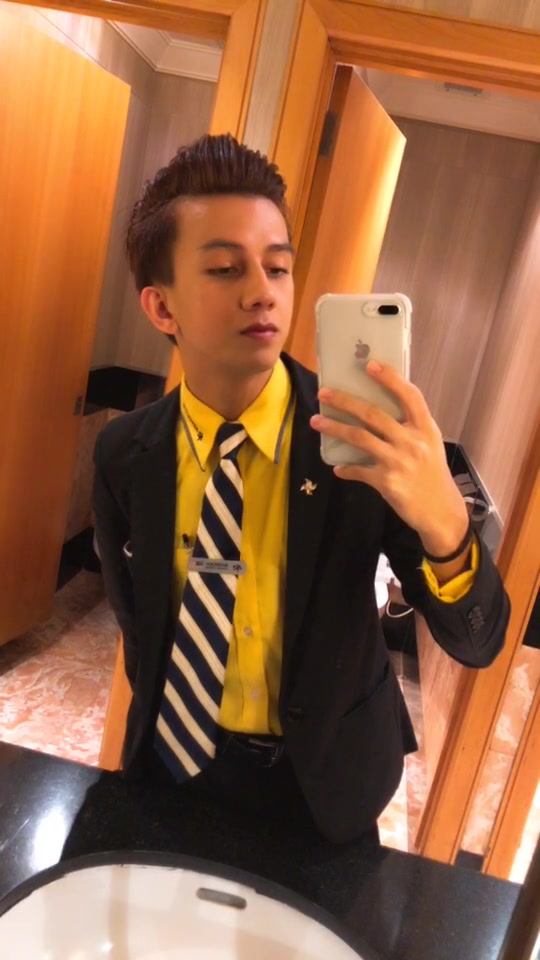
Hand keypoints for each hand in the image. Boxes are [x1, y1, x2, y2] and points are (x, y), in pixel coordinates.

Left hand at [310, 361, 468, 554]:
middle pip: (373, 414)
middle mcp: (412, 441)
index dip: (390, 378)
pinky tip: (338, 468)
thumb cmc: (432, 474)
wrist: (441, 511)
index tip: (370, 365)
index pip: (409, 396)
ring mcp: (398, 461)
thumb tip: (378, 412)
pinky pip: (359, 470)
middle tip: (324, 393)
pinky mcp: (387, 482)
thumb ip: (410, 427)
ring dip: (334, 428)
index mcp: (425, 428)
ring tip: (316, 422)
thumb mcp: (430, 445)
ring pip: (360, 438)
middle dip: (345, 401)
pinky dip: (346, 468)